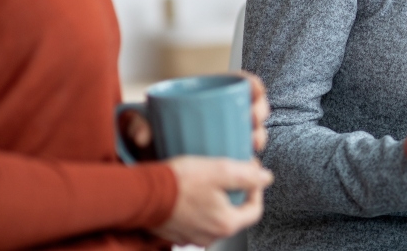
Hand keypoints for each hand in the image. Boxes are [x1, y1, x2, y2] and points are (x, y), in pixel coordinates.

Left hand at [124, 71, 269, 155]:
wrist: (142, 169)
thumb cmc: (141, 139)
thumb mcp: (137, 126)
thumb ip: (135, 124)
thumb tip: (144, 136)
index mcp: (202, 98)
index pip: (236, 84)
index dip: (252, 86)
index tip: (255, 94)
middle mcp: (216, 115)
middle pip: (248, 107)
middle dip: (259, 112)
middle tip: (253, 121)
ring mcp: (221, 136)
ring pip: (250, 131)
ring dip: (259, 135)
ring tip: (253, 143)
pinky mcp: (223, 158)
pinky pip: (243, 155)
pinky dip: (250, 158)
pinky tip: (251, 161)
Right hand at [151, 156, 273, 246]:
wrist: (140, 194)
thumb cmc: (178, 183)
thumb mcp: (221, 170)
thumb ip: (248, 176)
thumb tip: (266, 178)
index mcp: (226, 224)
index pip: (255, 210)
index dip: (256, 189)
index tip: (251, 173)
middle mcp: (210, 236)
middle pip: (234, 213)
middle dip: (235, 192)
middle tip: (228, 173)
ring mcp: (192, 236)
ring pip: (214, 215)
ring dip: (215, 199)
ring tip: (208, 180)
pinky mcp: (175, 232)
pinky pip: (194, 219)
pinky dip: (197, 206)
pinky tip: (190, 190)